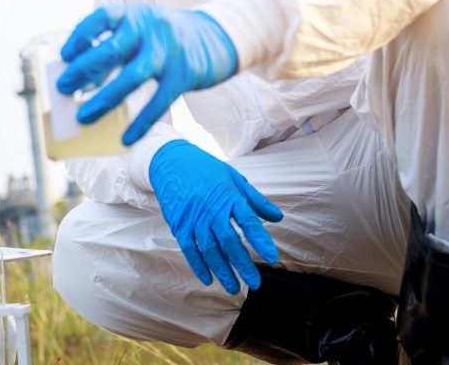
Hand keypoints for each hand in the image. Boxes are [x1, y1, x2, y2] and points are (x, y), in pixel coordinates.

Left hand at [58, 4, 237, 144]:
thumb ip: (119, 45)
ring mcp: (168, 51)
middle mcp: (150, 28)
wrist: (220, 36)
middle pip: (110, 50)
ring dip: (103, 98)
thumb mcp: (144, 28)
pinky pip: (158, 102)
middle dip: (82, 71)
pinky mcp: (185, 75)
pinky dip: (140, 122)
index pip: (101, 18)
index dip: (80, 36)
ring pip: (131, 77)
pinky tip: (125, 138)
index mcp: (136, 14)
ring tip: (83, 116)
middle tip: (63, 88)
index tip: (64, 55)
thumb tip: (83, 81)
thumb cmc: (169, 37)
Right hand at [150, 140, 281, 293]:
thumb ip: (255, 200)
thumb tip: (278, 217)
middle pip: (229, 242)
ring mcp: (193, 218)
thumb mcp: (234, 178)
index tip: (272, 257)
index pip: (248, 221)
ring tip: (233, 287)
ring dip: (222, 271)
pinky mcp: (179, 224)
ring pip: (209, 250)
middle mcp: (211, 209)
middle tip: (254, 282)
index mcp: (229, 196)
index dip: (260, 240)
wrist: (171, 161)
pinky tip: (208, 278)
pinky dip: (198, 265)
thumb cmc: (206, 169)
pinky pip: (189, 249)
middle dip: (242, 264)